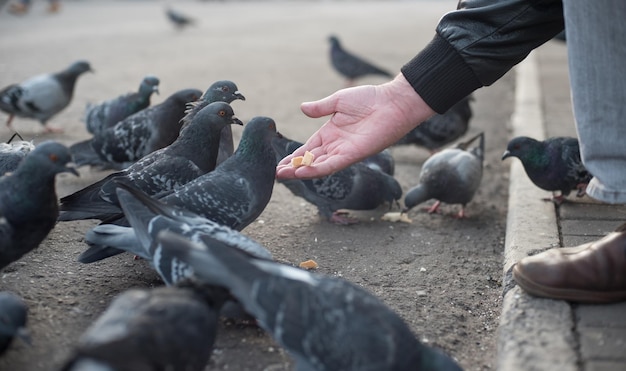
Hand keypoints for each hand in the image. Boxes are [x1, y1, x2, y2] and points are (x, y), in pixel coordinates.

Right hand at [276, 74, 434, 178]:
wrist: (392, 102)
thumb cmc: (370, 98)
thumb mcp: (338, 101)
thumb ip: (320, 108)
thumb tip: (302, 108)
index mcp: (330, 133)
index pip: (307, 149)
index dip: (293, 157)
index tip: (279, 164)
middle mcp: (335, 145)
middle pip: (310, 160)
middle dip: (293, 167)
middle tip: (276, 174)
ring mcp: (344, 151)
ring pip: (318, 165)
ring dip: (301, 171)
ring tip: (284, 175)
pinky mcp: (353, 154)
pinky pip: (332, 165)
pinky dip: (317, 169)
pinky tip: (303, 172)